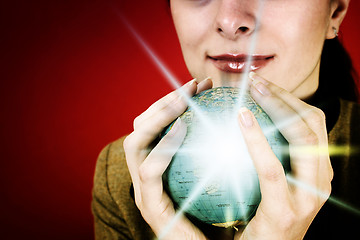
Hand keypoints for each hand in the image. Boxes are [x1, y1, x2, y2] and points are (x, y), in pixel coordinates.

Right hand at [124, 78, 211, 239]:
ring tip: (182, 101)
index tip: (202, 84)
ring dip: (158, 117)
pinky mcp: (151, 207)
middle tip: (193, 85)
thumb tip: (244, 117)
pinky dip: (163, 147)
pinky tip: (183, 128)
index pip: (157, 125)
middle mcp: (146, 175)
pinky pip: (151, 172)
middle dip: (164, 101)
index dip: (175, 100)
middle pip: (140, 127)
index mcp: (160, 165)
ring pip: (135, 143)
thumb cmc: (221, 216)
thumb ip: (222, 151)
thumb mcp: (221, 175)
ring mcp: (144, 190)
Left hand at [235, 73, 332, 239]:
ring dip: (277, 107)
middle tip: (254, 82)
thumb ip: (267, 156)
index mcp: (317, 171)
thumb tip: (240, 121)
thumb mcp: (269, 184)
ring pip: (302, 138)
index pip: (311, 124)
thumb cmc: (259, 217)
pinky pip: (271, 168)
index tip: (262, 84)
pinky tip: (241, 119)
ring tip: (249, 92)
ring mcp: (308, 197)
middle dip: (284, 97)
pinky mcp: (286, 211)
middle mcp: (321, 181)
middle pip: (312, 124)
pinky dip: (258, 139)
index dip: (289, 99)